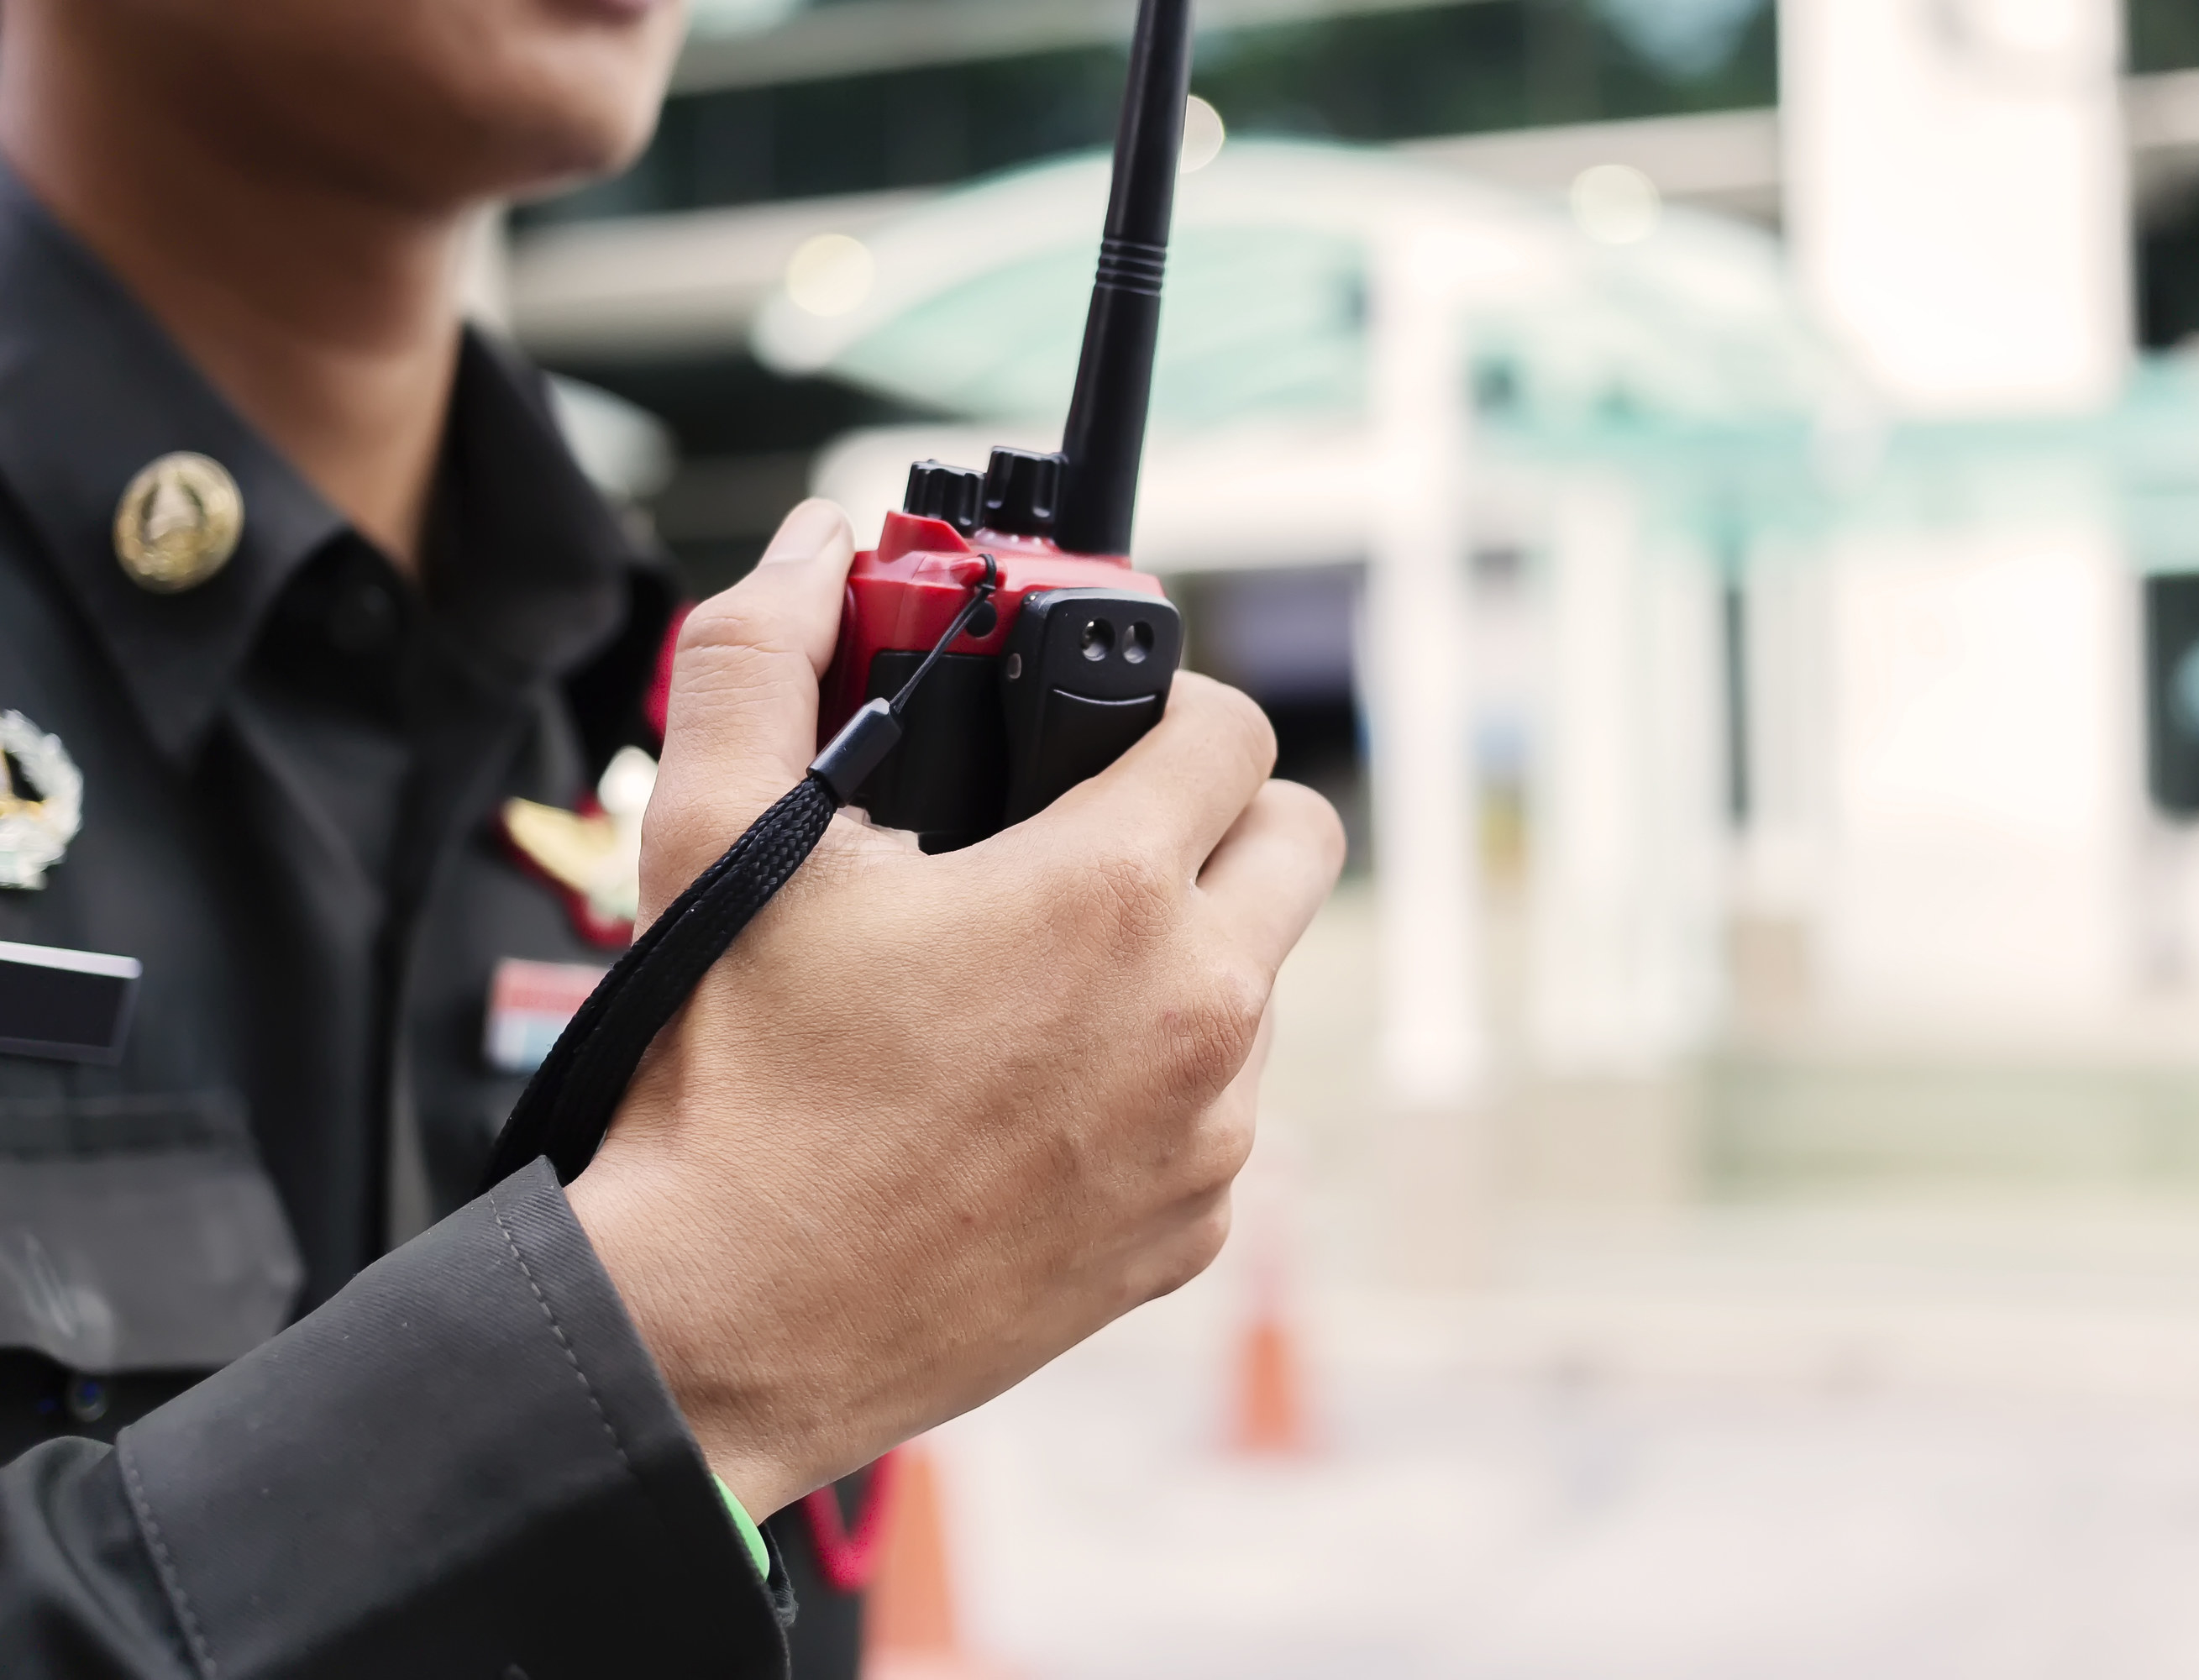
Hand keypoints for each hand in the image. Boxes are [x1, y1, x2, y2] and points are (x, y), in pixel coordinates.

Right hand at [566, 501, 1346, 1518]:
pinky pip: (1224, 1109)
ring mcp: (1206, 1132)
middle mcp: (1193, 1012)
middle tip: (1107, 829)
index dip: (1168, 703)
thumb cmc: (726, 1093)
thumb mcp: (717, 844)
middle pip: (1299, 841)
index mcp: (1106, 894)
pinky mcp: (1191, 1229)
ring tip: (1052, 968)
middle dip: (1218, 811)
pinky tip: (1046, 1087)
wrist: (723, 1328)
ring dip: (1190, 950)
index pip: (1232, 728)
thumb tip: (807, 549)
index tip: (1107, 731)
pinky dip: (1164, 1079)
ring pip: (1264, 981)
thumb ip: (762, 659)